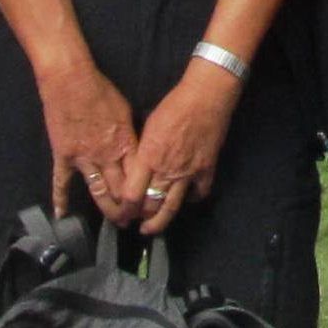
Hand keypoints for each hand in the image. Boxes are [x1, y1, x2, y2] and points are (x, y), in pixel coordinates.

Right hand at [41, 61, 141, 226]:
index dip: (145, 194)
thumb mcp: (126, 111)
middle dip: (130, 208)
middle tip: (133, 220)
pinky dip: (61, 199)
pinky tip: (62, 215)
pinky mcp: (64, 156)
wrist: (70, 80)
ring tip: (115, 222)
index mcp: (125, 143)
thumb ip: (132, 134)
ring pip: (99, 191)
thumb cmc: (101, 91)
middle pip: (121, 189)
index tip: (149, 205)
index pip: (139, 177)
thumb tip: (140, 149)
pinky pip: (62, 182)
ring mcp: (85, 158)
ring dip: (108, 209)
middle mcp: (108, 155)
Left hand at [120, 63, 239, 234]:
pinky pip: (198, 194)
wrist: (206, 98)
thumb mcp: (147, 126)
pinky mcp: (206, 171)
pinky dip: (191, 200)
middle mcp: (166, 170)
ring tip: (152, 229)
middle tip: (133, 222)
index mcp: (148, 157)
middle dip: (139, 217)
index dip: (124, 209)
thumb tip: (136, 168)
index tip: (121, 213)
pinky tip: (185, 200)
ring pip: (172, 207)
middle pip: (150, 205)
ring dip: (160, 221)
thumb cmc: (173, 106)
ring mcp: (188, 173)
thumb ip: (142, 152)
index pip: (131, 194)